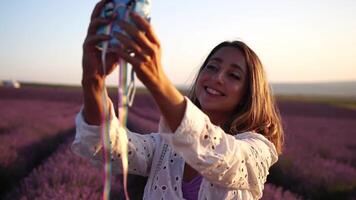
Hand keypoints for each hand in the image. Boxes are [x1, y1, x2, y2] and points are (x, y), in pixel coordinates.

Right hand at [82, 0, 118, 84]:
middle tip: (109, 0)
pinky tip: (109, 37)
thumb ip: (126, 39)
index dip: (106, 6)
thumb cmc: (108, 61)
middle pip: (95, 15)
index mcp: (100, 31)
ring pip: (93, 25)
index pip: (103, 15)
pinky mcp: (87, 49)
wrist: (98, 76)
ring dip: (102, 20)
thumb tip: (140, 32)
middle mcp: (93, 33)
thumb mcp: (119, 48)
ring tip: (111, 17)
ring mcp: (89, 40)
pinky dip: (101, 37)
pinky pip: (92, 39)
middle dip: (101, 7)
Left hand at [114, 13, 185, 131]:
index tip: (131, 13)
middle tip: (118, 21)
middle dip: (127, 26)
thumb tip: (142, 25)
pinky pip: (126, 56)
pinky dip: (118, 51)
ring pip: (130, 45)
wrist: (157, 81)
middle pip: (138, 34)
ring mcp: (146, 58)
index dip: (139, 19)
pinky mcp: (139, 66)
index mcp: (157, 44)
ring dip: (120, 37)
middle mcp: (152, 50)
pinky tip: (112, 47)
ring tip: (113, 33)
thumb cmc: (153, 63)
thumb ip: (149, 39)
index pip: (148, 28)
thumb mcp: (155, 50)